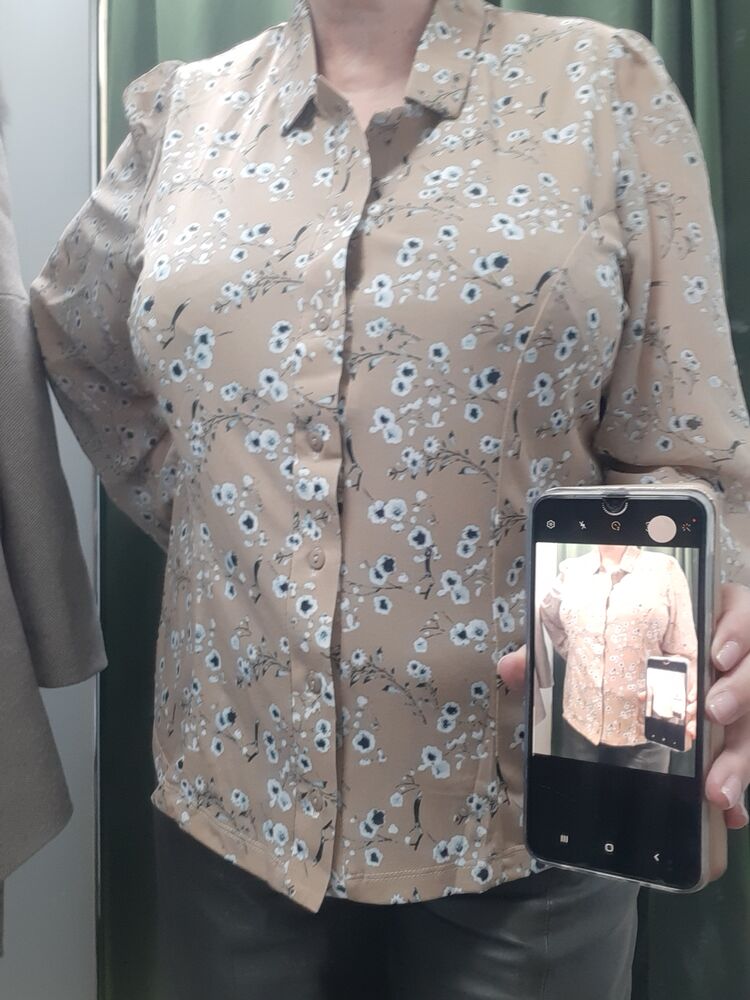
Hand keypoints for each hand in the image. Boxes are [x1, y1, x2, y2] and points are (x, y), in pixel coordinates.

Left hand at [497, 584, 749, 830]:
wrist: (657, 696)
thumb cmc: (629, 649)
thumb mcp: (601, 643)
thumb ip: (557, 650)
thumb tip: (511, 668)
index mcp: (704, 618)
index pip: (736, 612)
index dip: (735, 631)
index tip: (715, 655)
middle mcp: (734, 655)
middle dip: (742, 693)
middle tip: (712, 713)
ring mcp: (744, 692)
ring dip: (744, 755)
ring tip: (718, 789)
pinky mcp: (748, 730)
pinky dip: (744, 789)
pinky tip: (733, 815)